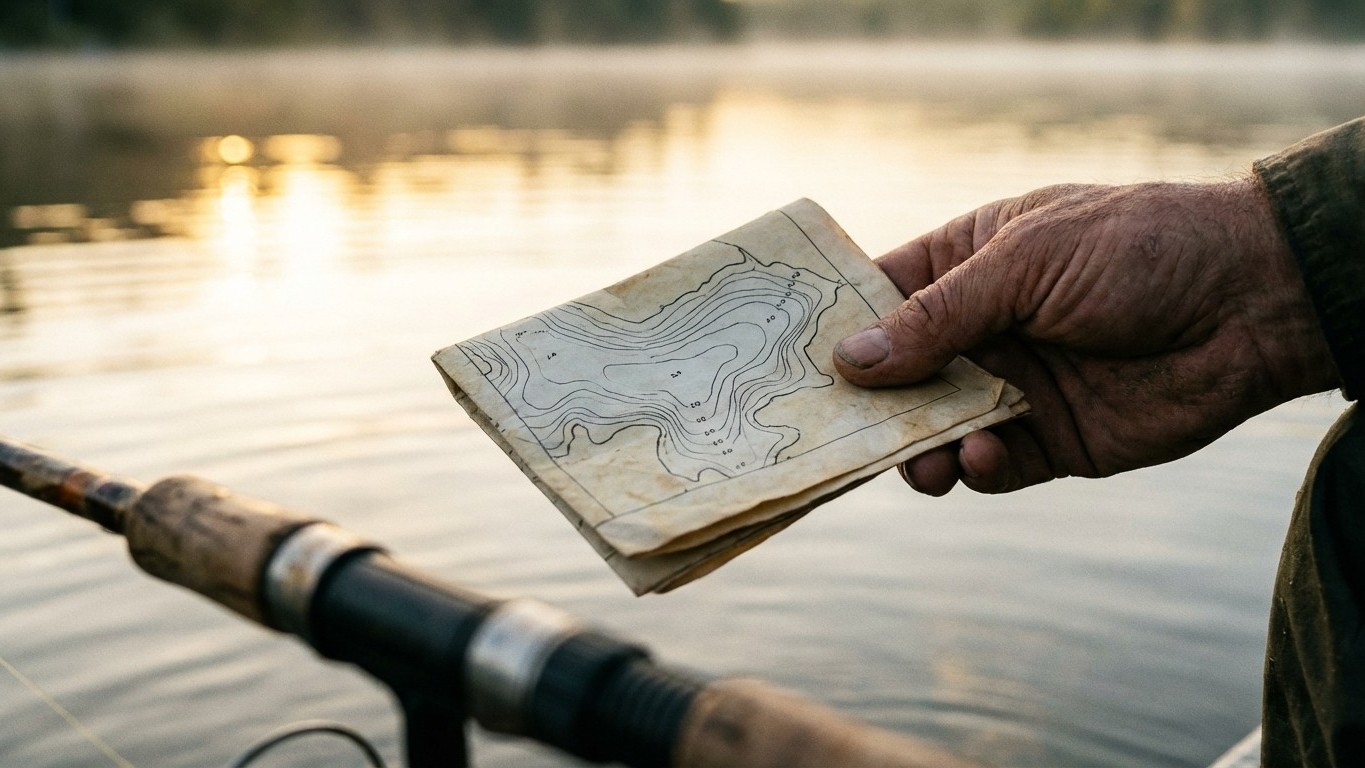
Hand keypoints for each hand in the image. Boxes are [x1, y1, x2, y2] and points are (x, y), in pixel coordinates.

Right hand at [833, 179, 1338, 494]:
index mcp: (967, 264)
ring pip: (932, 428)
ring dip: (913, 447)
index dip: (834, 326)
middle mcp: (980, 329)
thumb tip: (850, 360)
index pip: (880, 295)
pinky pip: (989, 464)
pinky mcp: (1050, 439)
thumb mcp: (1028, 263)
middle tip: (828, 433)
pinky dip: (975, 467)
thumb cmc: (1139, 250)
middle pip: (895, 374)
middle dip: (864, 404)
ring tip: (915, 459)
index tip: (782, 361)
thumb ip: (940, 316)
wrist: (1253, 304)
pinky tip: (983, 454)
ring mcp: (1012, 386)